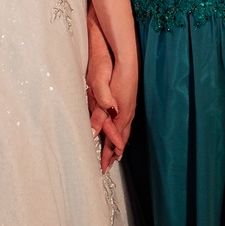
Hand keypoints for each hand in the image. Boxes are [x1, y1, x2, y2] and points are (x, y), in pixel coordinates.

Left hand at [88, 53, 136, 173]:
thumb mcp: (100, 92)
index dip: (107, 155)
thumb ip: (98, 114)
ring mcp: (129, 108)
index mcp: (120, 114)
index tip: (103, 167)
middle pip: (120, 138)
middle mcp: (127, 113)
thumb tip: (95, 132)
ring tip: (115, 153)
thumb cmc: (112, 73)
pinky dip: (122, 132)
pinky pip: (125, 123)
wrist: (126, 58)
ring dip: (118, 143)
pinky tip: (120, 130)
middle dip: (113, 153)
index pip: (113, 140)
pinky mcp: (128, 102)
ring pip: (124, 131)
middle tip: (108, 166)